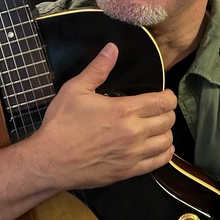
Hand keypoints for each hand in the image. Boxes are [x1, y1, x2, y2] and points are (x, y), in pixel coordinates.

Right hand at [29, 42, 176, 189]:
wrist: (50, 161)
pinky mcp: (128, 171)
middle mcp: (133, 133)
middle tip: (159, 109)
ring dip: (166, 132)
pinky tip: (160, 147)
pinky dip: (164, 153)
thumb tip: (112, 48)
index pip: (163, 102)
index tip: (165, 94)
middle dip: (167, 112)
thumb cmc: (61, 124)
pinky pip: (158, 162)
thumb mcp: (75, 90)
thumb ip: (97, 69)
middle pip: (168, 120)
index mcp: (123, 110)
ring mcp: (133, 154)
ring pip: (166, 141)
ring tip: (157, 127)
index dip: (169, 96)